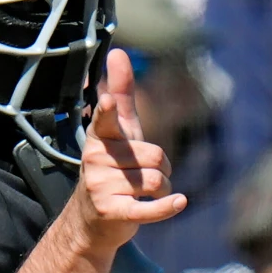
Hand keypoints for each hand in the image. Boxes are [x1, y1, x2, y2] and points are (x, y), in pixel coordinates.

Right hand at [72, 48, 185, 250]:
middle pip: (156, 157)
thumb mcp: (119, 131)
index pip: (106, 120)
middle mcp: (97, 160)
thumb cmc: (112, 167)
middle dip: (162, 169)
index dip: (109, 111)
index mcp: (100, 137)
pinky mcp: (113, 212)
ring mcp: (102, 187)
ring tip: (142, 195)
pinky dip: (166, 207)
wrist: (91, 220)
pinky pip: (149, 208)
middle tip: (142, 177)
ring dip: (162, 190)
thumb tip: (117, 52)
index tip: (108, 102)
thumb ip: (120, 93)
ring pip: (158, 181)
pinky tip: (180, 202)